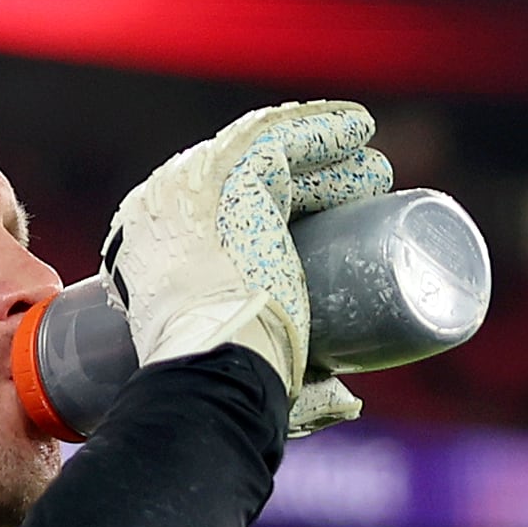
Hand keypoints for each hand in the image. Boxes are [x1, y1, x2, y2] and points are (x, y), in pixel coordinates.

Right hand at [102, 99, 390, 434]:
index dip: (279, 210)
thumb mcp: (256, 375)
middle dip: (308, 180)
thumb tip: (346, 400)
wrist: (213, 368)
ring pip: (267, 155)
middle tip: (364, 198)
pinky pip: (277, 134)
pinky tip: (358, 127)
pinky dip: (320, 126)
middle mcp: (163, 208)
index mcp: (153, 253)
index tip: (334, 224)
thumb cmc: (227, 388)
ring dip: (323, 153)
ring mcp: (193, 186)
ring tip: (375, 172)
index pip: (220, 214)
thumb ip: (304, 394)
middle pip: (246, 180)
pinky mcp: (228, 173)